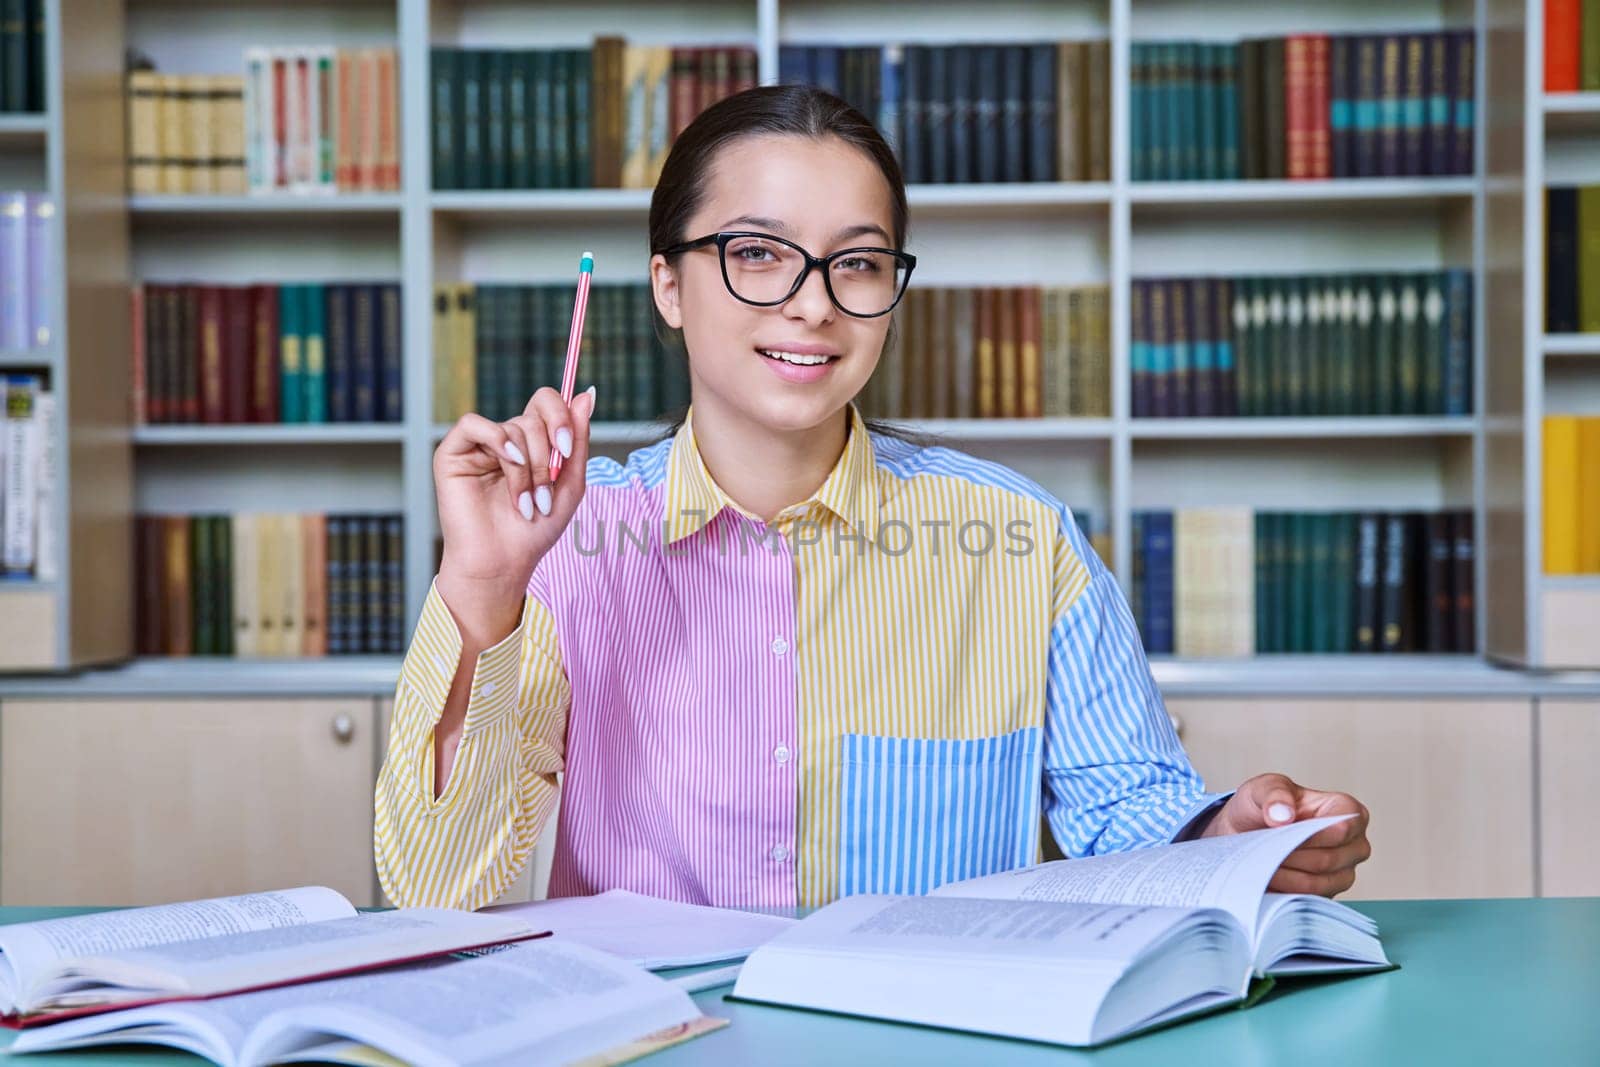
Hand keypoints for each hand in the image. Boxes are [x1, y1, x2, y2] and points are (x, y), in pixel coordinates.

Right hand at [433, 386, 594, 619]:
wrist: (503, 562)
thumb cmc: (535, 530)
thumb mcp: (570, 484)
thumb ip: (578, 439)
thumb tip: (586, 394)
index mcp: (531, 444)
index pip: (547, 404)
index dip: (561, 416)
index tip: (567, 447)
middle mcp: (504, 440)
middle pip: (534, 416)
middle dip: (548, 456)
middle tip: (546, 492)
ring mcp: (478, 446)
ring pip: (512, 428)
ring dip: (527, 469)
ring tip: (526, 503)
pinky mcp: (452, 453)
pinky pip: (474, 424)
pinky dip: (498, 441)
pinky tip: (509, 464)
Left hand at [1200, 773, 1371, 896]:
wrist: (1246, 830)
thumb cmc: (1262, 807)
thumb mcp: (1263, 788)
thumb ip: (1274, 794)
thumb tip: (1282, 815)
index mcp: (1348, 810)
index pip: (1341, 828)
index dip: (1309, 835)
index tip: (1279, 833)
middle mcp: (1354, 843)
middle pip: (1328, 859)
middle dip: (1290, 855)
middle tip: (1263, 850)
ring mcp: (1344, 871)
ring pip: (1318, 882)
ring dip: (1285, 875)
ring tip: (1261, 862)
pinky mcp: (1329, 893)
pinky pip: (1309, 898)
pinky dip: (1285, 889)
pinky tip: (1267, 876)